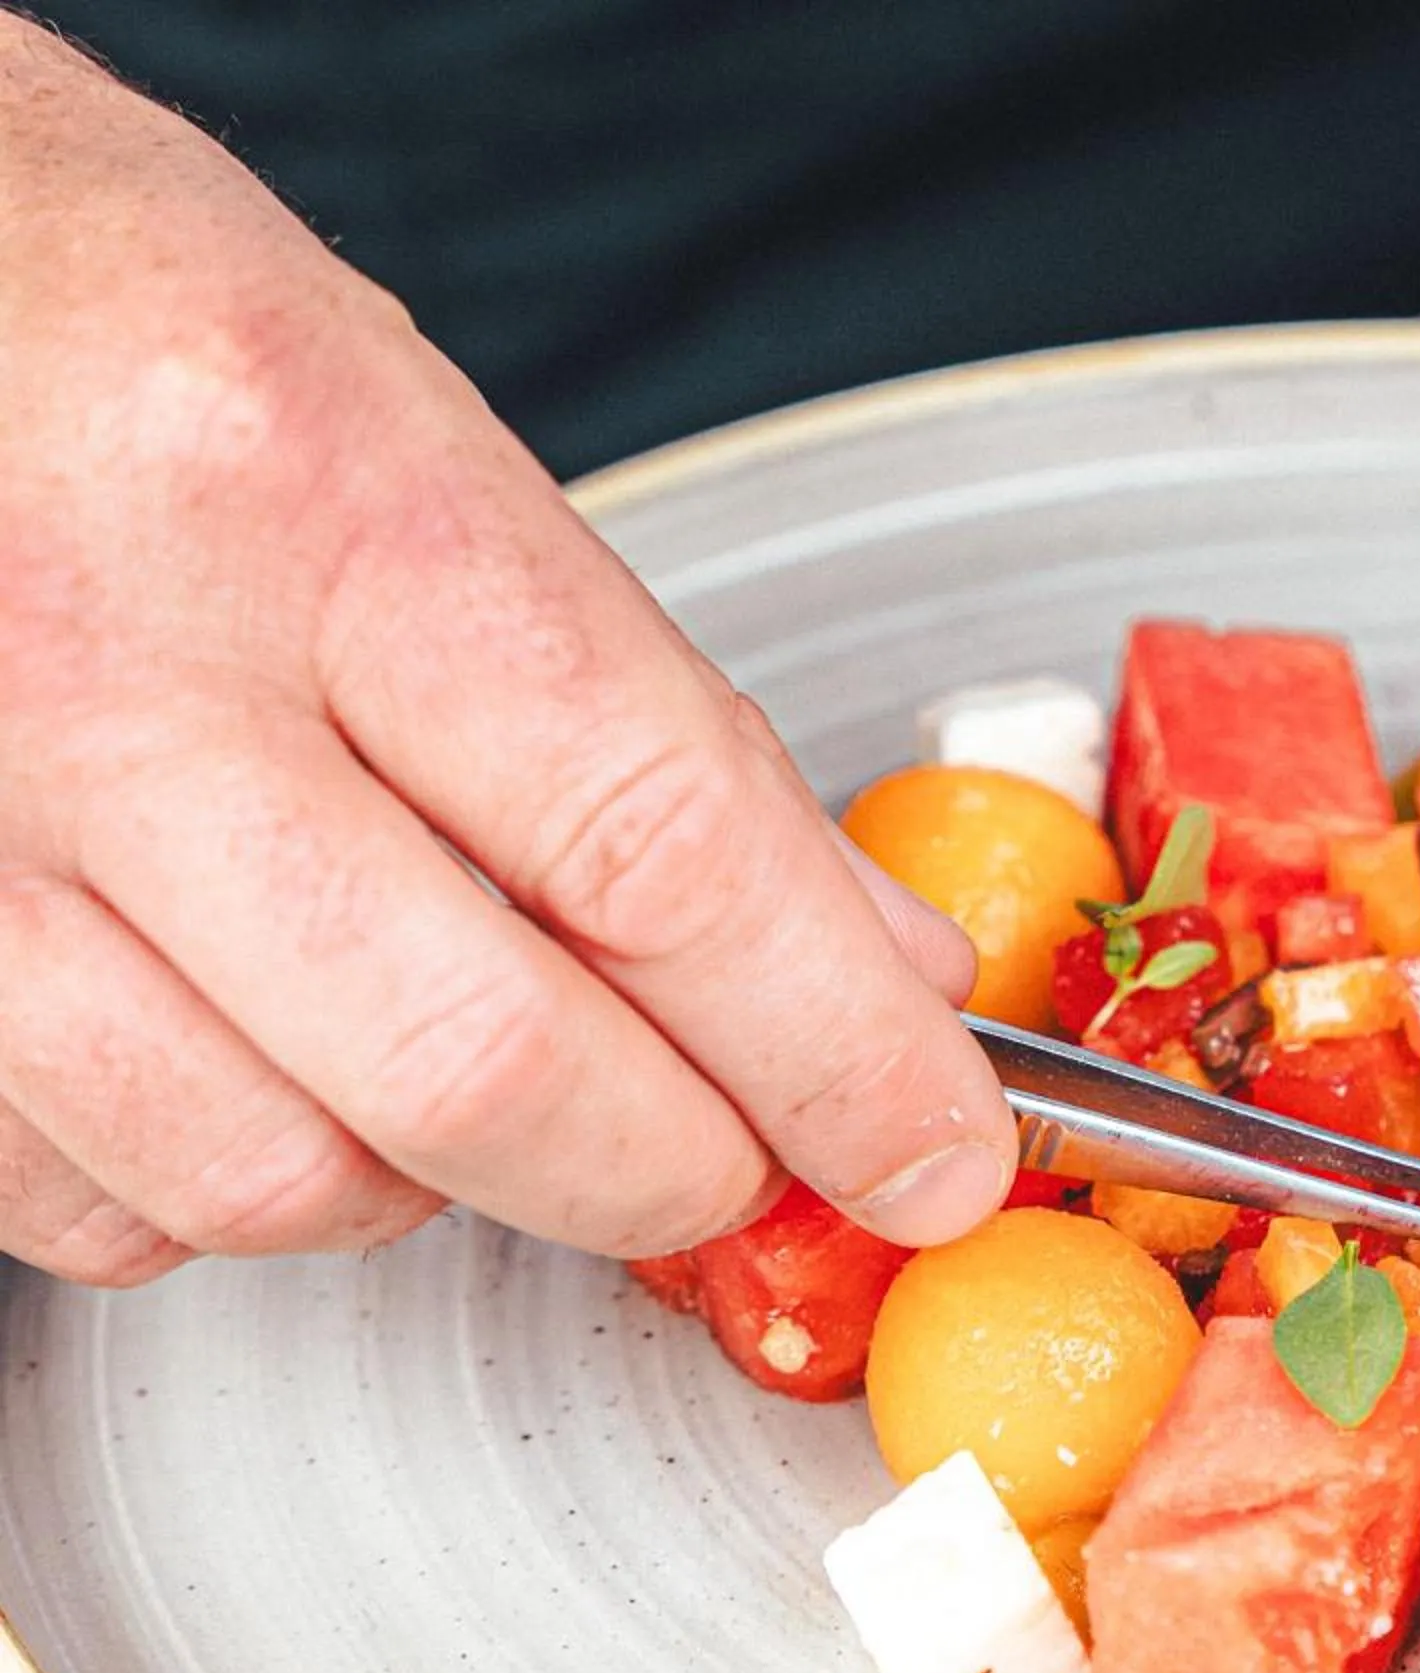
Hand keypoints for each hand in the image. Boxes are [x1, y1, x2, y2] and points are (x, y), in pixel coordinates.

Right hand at [0, 25, 1015, 1286]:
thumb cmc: (128, 338)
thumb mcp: (433, 452)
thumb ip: (659, 727)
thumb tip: (867, 958)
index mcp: (313, 498)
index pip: (660, 852)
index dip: (837, 1053)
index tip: (931, 1146)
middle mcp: (114, 667)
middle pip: (485, 1070)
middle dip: (676, 1164)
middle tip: (743, 1146)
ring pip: (286, 1179)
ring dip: (449, 1178)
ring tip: (479, 1050)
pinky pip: (108, 1207)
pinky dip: (245, 1185)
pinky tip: (282, 1054)